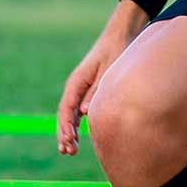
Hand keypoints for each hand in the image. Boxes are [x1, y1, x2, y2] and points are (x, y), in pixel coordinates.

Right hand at [57, 1, 148, 155]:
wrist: (122, 34)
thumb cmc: (117, 51)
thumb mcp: (108, 71)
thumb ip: (97, 91)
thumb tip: (86, 113)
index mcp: (77, 81)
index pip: (66, 108)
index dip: (66, 127)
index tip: (68, 141)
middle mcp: (76, 86)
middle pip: (66, 114)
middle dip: (65, 134)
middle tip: (68, 152)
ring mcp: (81, 89)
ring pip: (71, 114)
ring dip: (69, 132)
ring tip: (70, 150)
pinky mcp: (89, 90)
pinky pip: (78, 110)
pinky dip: (77, 124)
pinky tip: (77, 137)